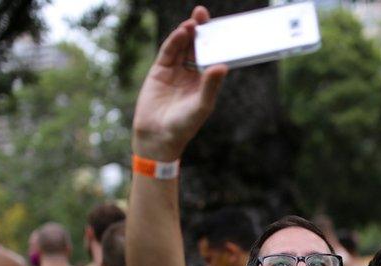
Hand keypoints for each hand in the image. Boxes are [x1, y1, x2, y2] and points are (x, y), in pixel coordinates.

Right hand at [131, 6, 227, 160]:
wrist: (157, 137)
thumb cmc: (184, 125)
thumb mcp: (201, 106)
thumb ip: (210, 86)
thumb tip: (223, 66)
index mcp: (205, 81)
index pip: (211, 56)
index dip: (214, 41)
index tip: (221, 27)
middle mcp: (191, 73)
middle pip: (196, 46)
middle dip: (200, 30)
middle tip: (203, 14)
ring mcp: (175, 71)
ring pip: (182, 46)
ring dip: (187, 33)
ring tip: (193, 22)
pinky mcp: (160, 71)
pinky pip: (168, 52)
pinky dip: (174, 41)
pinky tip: (181, 32)